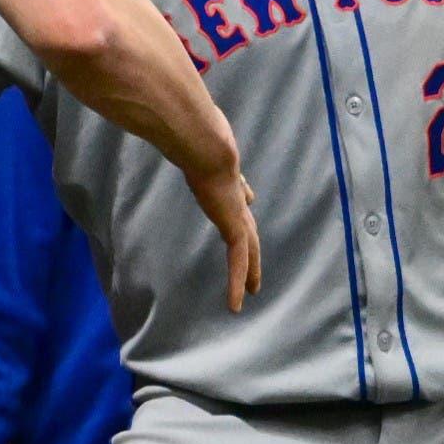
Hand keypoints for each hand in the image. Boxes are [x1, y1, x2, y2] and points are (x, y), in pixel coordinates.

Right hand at [183, 154, 262, 311]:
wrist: (206, 146)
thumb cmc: (194, 139)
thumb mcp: (194, 144)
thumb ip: (194, 149)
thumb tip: (189, 141)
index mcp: (226, 179)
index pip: (239, 194)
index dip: (243, 198)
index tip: (248, 199)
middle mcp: (235, 198)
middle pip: (248, 228)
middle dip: (252, 245)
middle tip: (255, 261)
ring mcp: (238, 214)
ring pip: (249, 249)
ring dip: (251, 270)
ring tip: (253, 290)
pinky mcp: (235, 228)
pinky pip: (239, 262)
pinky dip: (237, 284)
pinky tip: (236, 304)